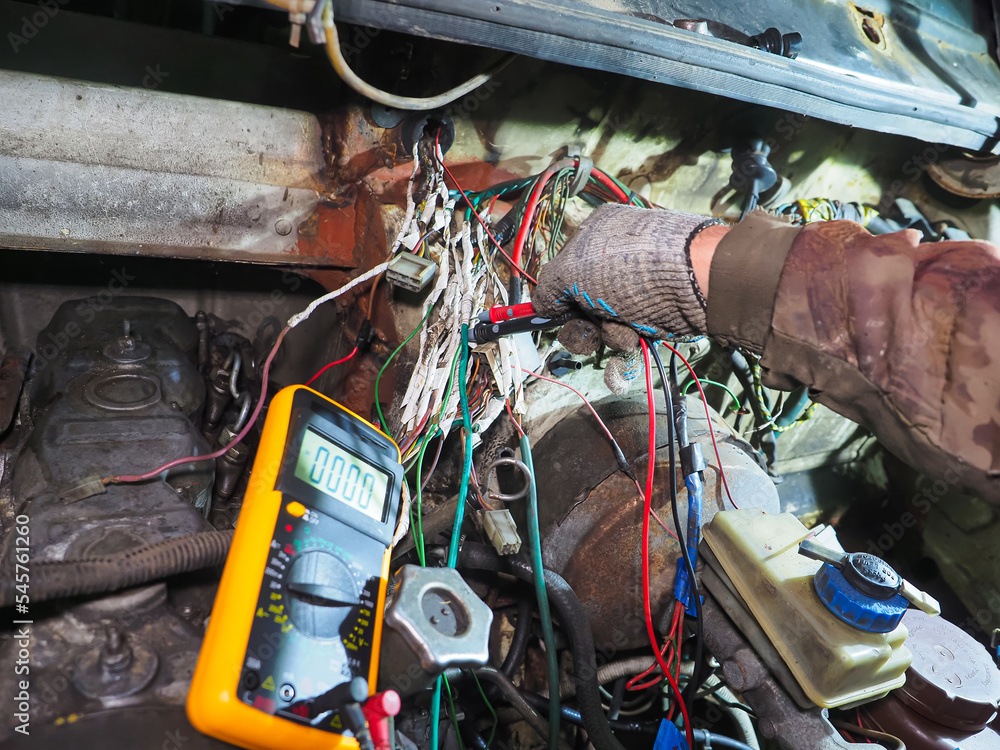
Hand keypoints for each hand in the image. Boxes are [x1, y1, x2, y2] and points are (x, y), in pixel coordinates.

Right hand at [532, 204, 724, 350]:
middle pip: (581, 303)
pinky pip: (629, 336)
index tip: (551, 317)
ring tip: (623, 331)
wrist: (696, 282)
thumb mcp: (572, 271)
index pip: (562, 271)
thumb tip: (541, 306)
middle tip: (588, 330)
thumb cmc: (631, 267)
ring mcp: (637, 287)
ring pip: (603, 325)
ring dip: (606, 337)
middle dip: (581, 325)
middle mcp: (615, 260)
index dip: (557, 297)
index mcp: (594, 235)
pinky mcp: (657, 311)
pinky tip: (630, 349)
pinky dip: (625, 348)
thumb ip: (547, 288)